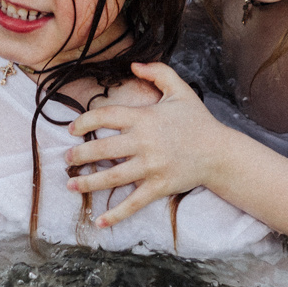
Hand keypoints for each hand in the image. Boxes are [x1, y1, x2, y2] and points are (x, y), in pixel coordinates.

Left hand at [65, 62, 228, 227]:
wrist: (220, 152)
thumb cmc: (198, 121)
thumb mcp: (180, 90)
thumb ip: (158, 72)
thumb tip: (134, 64)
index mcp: (144, 118)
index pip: (105, 116)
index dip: (84, 121)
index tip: (72, 129)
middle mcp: (144, 142)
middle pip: (103, 150)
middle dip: (80, 155)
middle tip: (66, 159)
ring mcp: (151, 167)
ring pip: (112, 177)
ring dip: (87, 182)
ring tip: (70, 184)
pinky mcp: (159, 186)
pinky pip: (134, 202)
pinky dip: (116, 214)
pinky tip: (99, 222)